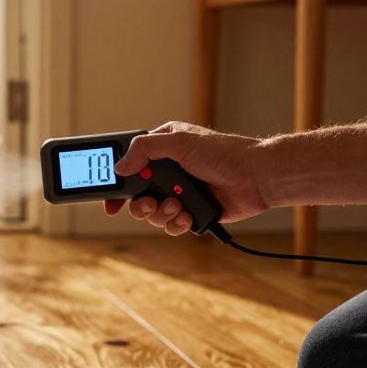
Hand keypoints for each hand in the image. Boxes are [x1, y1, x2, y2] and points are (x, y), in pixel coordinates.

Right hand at [104, 122, 269, 234]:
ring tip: (176, 206)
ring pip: (153, 214)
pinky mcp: (191, 213)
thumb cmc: (222, 153)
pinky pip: (171, 225)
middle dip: (140, 204)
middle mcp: (168, 173)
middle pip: (137, 195)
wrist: (255, 177)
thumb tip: (121, 167)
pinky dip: (176, 223)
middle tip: (150, 203)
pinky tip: (187, 215)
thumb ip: (145, 149)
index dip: (118, 185)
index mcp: (162, 150)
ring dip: (161, 213)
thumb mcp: (179, 142)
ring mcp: (179, 193)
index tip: (111, 201)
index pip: (130, 166)